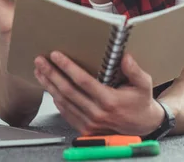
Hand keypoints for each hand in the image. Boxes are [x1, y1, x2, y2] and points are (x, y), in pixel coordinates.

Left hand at [34, 52, 164, 135]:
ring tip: (39, 71)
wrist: (142, 125)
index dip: (68, 67)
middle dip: (52, 73)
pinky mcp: (85, 128)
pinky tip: (49, 87)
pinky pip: (66, 112)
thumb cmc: (141, 101)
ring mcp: (89, 123)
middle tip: (40, 60)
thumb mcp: (144, 84)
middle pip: (68, 90)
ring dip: (49, 85)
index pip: (83, 81)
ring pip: (63, 102)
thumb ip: (135, 70)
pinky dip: (55, 99)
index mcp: (110, 101)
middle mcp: (97, 113)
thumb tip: (125, 57)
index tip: (56, 55)